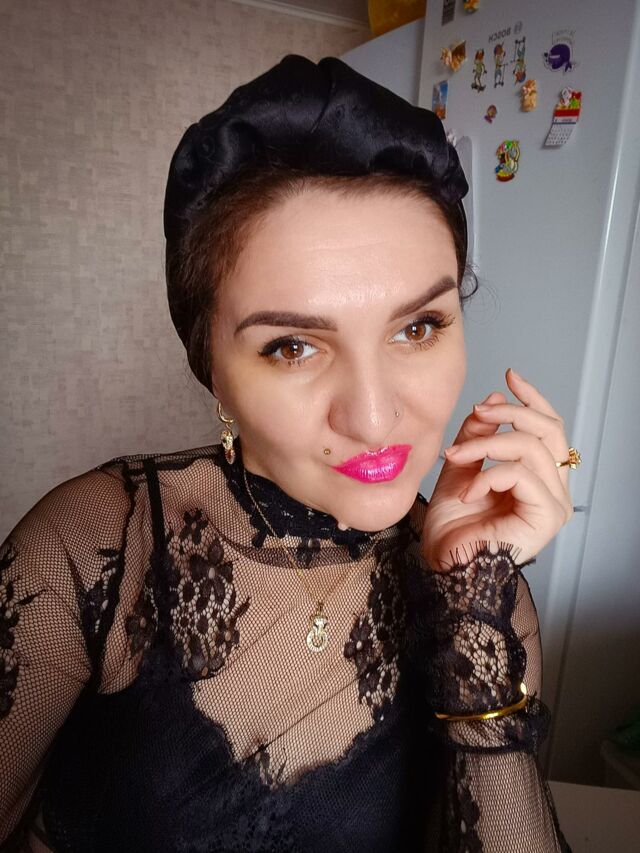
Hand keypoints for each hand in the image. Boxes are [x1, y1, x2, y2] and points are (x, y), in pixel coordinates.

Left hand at [421, 368, 573, 570]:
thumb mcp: (461, 467)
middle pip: (549, 430)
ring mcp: (554, 504)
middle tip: (479, 411)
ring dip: (487, 444)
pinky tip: (469, 492)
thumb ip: (478, 436)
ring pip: (531, 448)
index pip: (549, 428)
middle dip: (511, 412)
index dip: (532, 398)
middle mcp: (554, 490)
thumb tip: (494, 397)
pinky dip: (487, 476)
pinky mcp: (547, 517)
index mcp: (538, 478)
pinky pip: (520, 475)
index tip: (510, 375)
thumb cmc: (452, 527)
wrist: (444, 564)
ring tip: (456, 456)